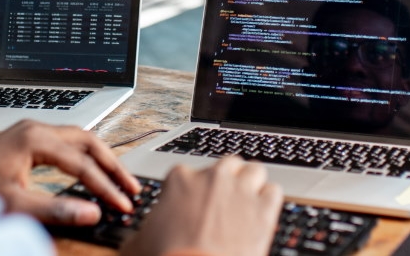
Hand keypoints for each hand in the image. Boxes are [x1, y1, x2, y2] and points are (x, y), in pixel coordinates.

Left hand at [0, 119, 140, 225]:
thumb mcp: (14, 204)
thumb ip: (55, 210)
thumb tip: (91, 213)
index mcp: (34, 139)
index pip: (82, 163)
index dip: (105, 186)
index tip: (122, 204)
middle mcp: (35, 129)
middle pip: (88, 141)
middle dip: (112, 165)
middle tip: (131, 188)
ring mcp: (30, 131)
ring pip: (79, 139)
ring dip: (101, 158)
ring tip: (119, 180)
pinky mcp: (26, 139)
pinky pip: (66, 142)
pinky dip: (85, 156)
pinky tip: (91, 170)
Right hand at [120, 155, 282, 255]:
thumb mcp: (138, 244)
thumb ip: (140, 234)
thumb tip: (134, 242)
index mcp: (180, 179)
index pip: (188, 172)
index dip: (191, 190)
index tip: (193, 204)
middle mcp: (212, 177)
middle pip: (227, 164)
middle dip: (227, 179)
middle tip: (223, 200)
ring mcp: (240, 190)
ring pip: (254, 170)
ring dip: (251, 184)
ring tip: (247, 202)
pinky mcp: (264, 209)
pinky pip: (274, 192)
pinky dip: (269, 201)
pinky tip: (263, 214)